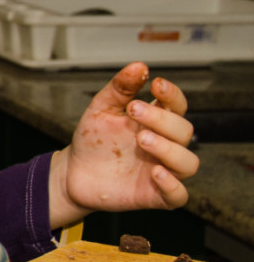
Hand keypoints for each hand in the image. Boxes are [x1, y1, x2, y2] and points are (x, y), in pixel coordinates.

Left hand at [51, 63, 197, 226]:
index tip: (157, 84)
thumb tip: (139, 66)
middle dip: (162, 120)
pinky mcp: (155, 195)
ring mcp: (162, 170)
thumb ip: (119, 89)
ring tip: (143, 139)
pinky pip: (178, 195)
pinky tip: (155, 173)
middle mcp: (165, 146)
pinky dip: (172, 185)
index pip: (178, 106)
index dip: (173, 95)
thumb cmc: (93, 139)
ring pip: (188, 163)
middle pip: (184, 131)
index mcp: (156, 122)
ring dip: (169, 150)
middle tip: (135, 111)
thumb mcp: (101, 109)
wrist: (73, 172)